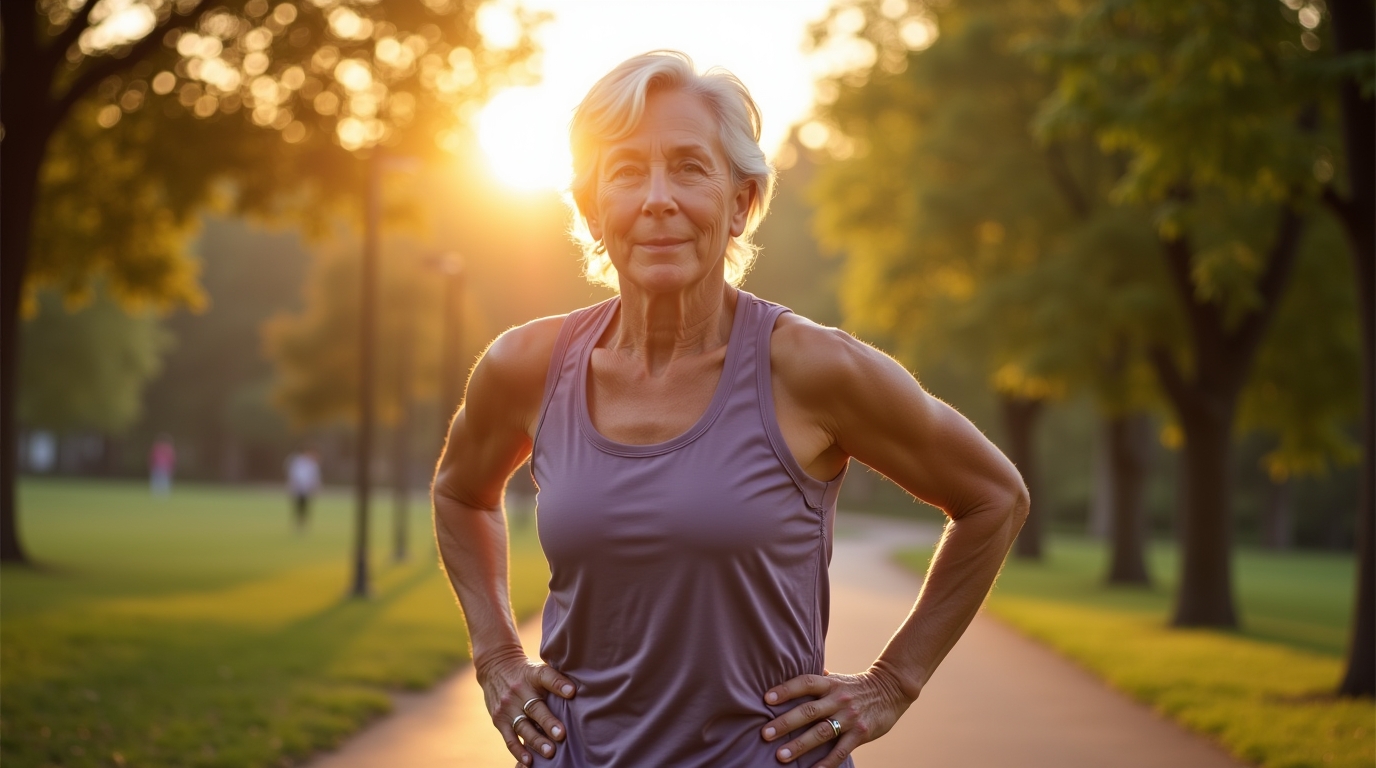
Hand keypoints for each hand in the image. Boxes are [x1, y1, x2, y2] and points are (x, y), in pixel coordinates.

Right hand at [476, 648, 576, 765]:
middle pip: (534, 708)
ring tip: (549, 752)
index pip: (546, 677)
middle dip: (548, 722)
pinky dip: (518, 750)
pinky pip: (509, 738)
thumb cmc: (526, 673)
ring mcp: (507, 707)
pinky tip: (529, 761)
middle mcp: (518, 691)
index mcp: (532, 676)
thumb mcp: (539, 669)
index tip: (572, 693)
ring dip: (536, 740)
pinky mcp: (498, 720)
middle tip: (561, 734)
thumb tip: (575, 691)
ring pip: (522, 726)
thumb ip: (556, 680)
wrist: (495, 668)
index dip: (559, 685)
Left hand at [760, 669, 913, 766]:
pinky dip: (826, 762)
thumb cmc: (858, 685)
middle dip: (785, 723)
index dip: (786, 690)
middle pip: (808, 711)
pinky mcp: (861, 733)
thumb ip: (818, 679)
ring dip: (800, 745)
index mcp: (830, 683)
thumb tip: (794, 669)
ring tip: (781, 756)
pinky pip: (841, 750)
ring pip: (822, 732)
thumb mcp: (838, 677)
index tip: (766, 699)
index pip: (805, 683)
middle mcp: (838, 699)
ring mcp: (850, 717)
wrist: (892, 689)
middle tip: (765, 734)